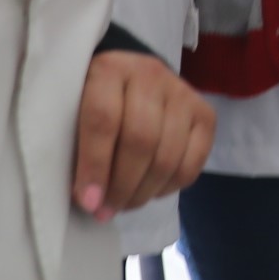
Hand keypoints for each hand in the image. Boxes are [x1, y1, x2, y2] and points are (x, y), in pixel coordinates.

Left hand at [72, 49, 216, 219]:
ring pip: (168, 156)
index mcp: (110, 69)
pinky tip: (150, 190)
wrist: (130, 79)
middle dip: (122, 185)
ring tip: (124, 205)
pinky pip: (192, 163)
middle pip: (141, 139)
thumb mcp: (73, 113)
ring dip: (144, 192)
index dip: (95, 165)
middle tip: (106, 210)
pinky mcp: (205, 113)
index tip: (88, 201)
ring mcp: (183, 93)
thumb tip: (90, 200)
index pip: (104, 119)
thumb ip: (75, 148)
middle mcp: (151, 74)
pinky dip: (169, 187)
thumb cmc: (92, 101)